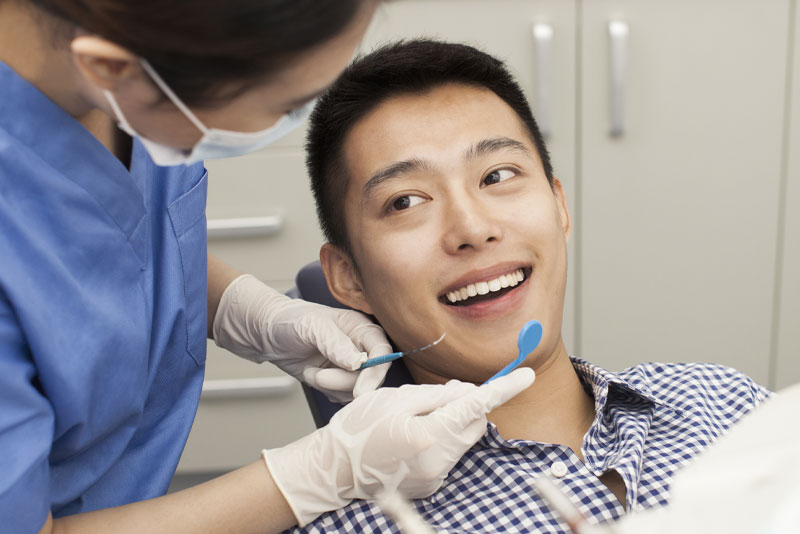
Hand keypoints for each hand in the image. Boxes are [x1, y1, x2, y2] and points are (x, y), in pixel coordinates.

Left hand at [213, 274, 390, 401]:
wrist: (266, 333)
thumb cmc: (288, 320)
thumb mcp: (311, 326)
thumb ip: (336, 343)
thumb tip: (359, 363)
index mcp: (361, 327)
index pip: (382, 351)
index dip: (376, 371)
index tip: (360, 388)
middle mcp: (360, 346)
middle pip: (372, 376)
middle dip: (345, 382)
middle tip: (320, 377)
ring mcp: (350, 365)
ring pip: (357, 389)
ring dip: (331, 387)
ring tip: (311, 372)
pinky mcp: (338, 380)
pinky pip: (343, 396)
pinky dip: (327, 392)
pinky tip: (312, 376)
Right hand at [263, 368, 534, 525]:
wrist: (335, 468)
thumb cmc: (359, 429)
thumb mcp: (395, 399)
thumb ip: (436, 395)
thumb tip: (467, 392)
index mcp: (429, 435)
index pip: (476, 405)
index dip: (503, 389)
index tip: (525, 376)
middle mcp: (438, 461)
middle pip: (473, 424)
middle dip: (464, 406)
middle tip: (433, 398)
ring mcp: (435, 477)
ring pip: (462, 440)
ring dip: (450, 424)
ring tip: (413, 420)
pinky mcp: (431, 485)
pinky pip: (449, 455)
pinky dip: (440, 441)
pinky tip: (410, 439)